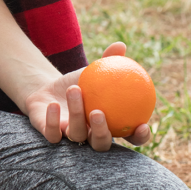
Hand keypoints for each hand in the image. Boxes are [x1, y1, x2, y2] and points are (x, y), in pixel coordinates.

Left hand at [23, 42, 152, 151]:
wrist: (49, 89)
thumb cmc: (79, 84)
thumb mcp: (92, 73)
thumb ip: (108, 62)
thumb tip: (120, 45)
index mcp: (110, 125)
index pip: (130, 138)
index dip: (139, 137)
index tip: (142, 125)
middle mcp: (91, 136)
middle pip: (101, 144)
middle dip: (102, 132)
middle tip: (98, 112)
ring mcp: (71, 137)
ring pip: (76, 135)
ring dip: (75, 114)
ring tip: (74, 90)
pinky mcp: (51, 135)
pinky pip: (53, 134)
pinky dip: (52, 120)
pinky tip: (53, 105)